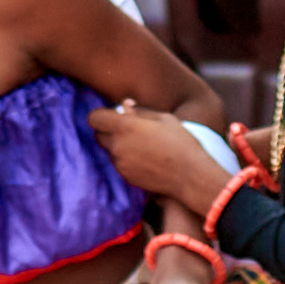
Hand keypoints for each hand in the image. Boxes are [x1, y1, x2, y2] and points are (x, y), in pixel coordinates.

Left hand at [87, 97, 236, 217]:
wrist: (190, 176)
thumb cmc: (180, 142)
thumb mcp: (164, 118)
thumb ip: (140, 111)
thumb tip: (125, 105)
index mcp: (125, 126)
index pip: (94, 118)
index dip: (101, 115)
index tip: (112, 115)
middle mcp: (118, 145)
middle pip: (98, 135)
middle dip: (108, 130)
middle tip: (127, 129)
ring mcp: (120, 163)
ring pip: (109, 150)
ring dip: (119, 145)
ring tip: (143, 145)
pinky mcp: (126, 177)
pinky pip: (119, 164)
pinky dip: (126, 159)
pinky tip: (146, 158)